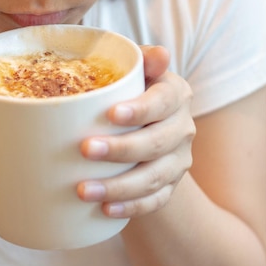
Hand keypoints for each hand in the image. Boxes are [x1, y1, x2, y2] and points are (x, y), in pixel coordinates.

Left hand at [77, 46, 195, 217]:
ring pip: (154, 177)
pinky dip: (131, 208)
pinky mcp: (170, 186)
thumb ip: (141, 60)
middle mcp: (182, 128)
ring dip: (119, 186)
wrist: (146, 126)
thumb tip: (160, 55)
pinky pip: (155, 201)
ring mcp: (178, 161)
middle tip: (84, 149)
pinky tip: (105, 210)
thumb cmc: (128, 92)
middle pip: (157, 143)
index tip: (111, 114)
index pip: (163, 101)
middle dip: (120, 149)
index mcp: (175, 94)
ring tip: (83, 190)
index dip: (140, 109)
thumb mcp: (134, 72)